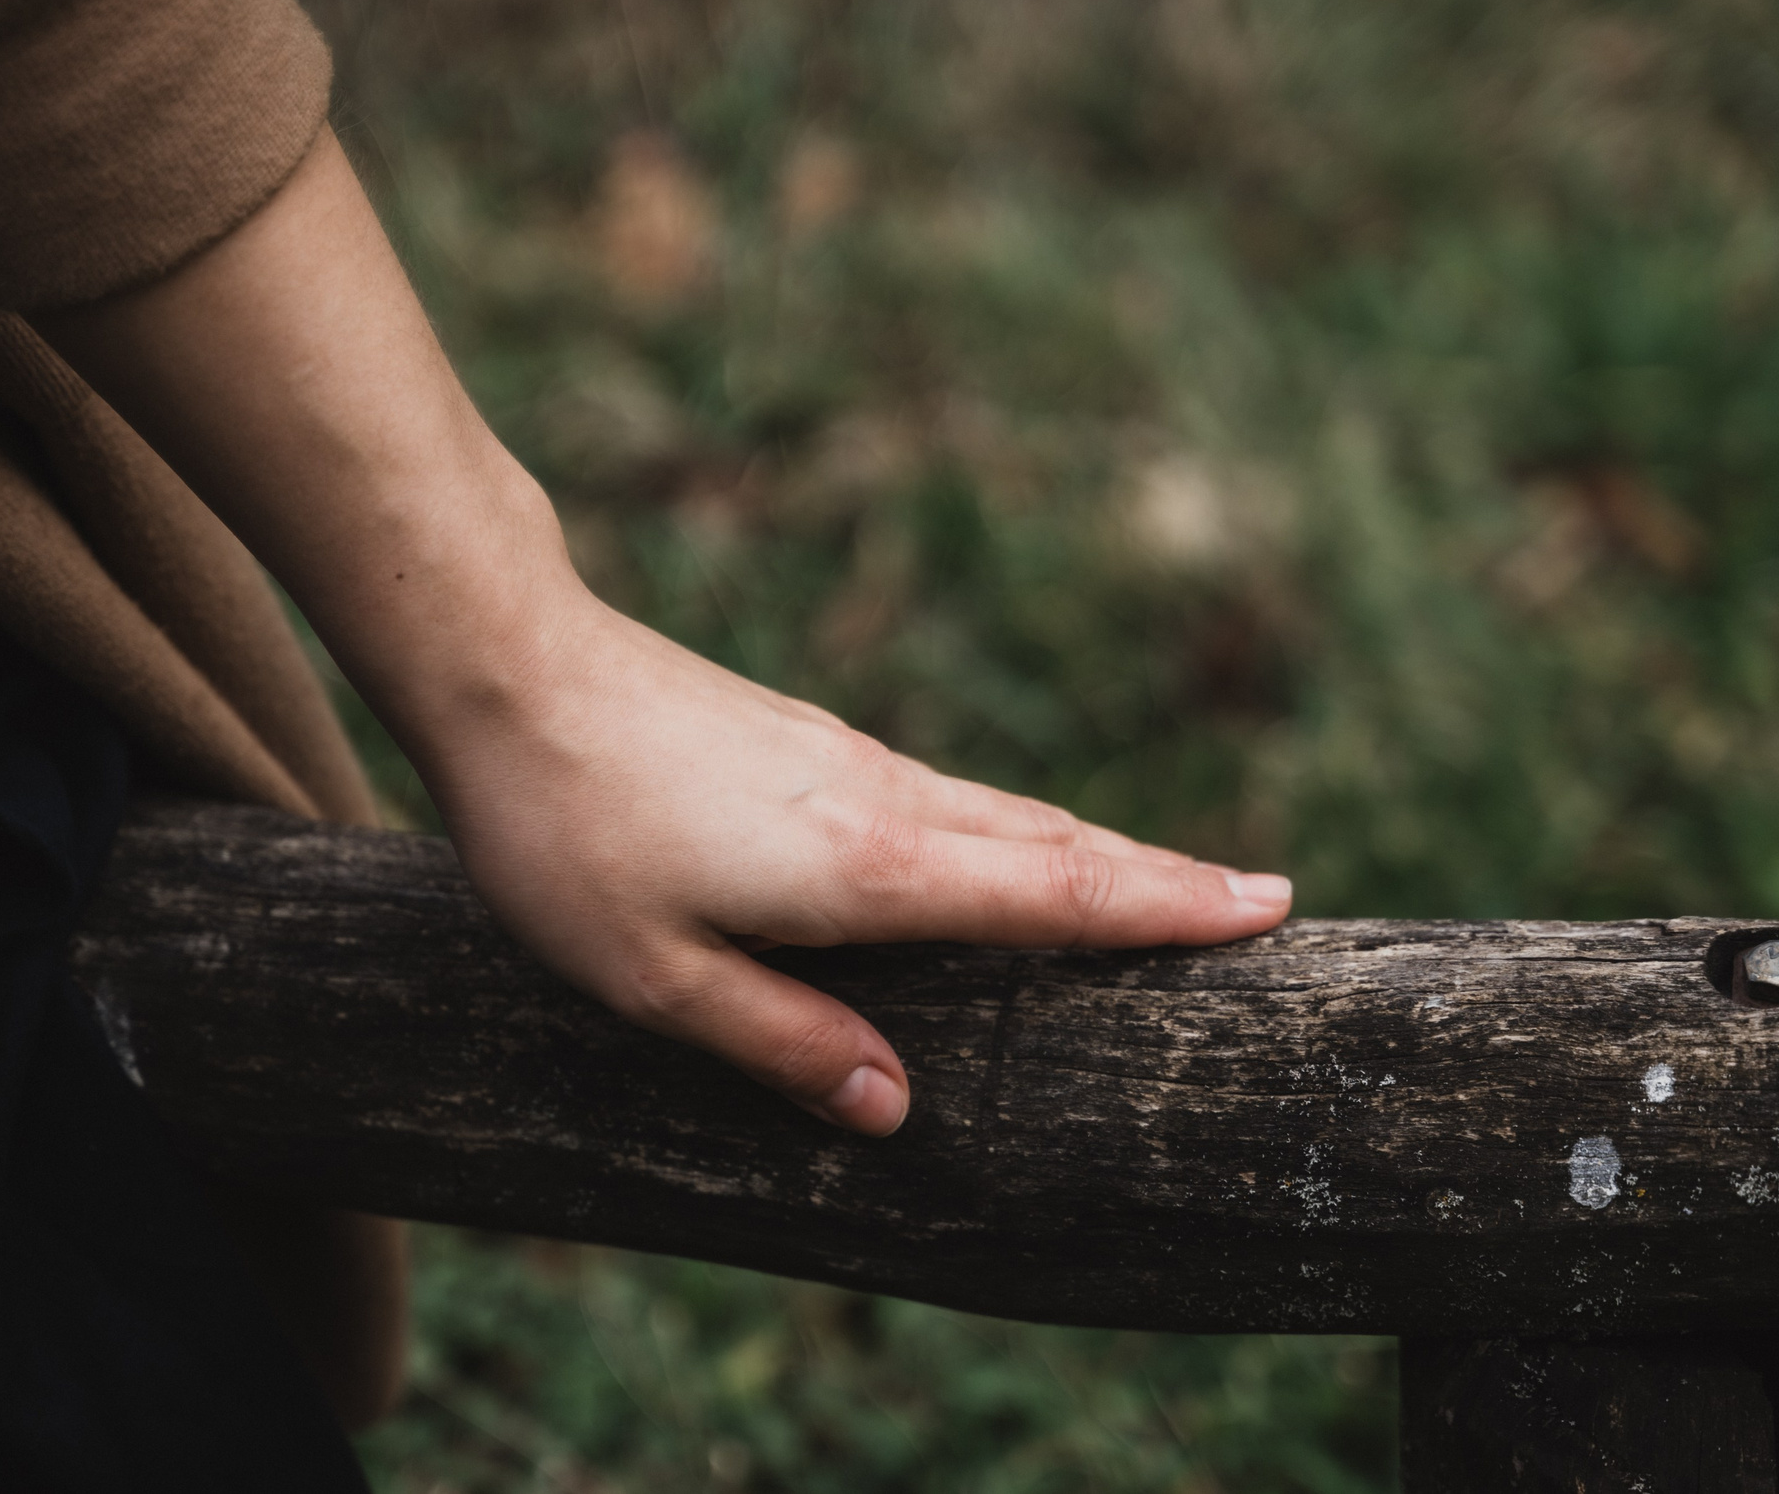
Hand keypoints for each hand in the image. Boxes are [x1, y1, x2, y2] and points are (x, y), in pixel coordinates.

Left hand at [405, 592, 1292, 1135]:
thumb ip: (782, 1044)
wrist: (510, 669)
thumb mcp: (655, 978)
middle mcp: (885, 802)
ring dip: (1097, 850)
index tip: (1268, 908)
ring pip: (1006, 813)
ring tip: (1163, 881)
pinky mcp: (811, 742)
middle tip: (1266, 898)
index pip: (1054, 896)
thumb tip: (895, 1110)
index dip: (1164, 909)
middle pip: (1056, 845)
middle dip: (1163, 878)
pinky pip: (951, 797)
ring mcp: (851, 761)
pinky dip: (1017, 829)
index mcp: (870, 868)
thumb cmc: (570, 835)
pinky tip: (1003, 849)